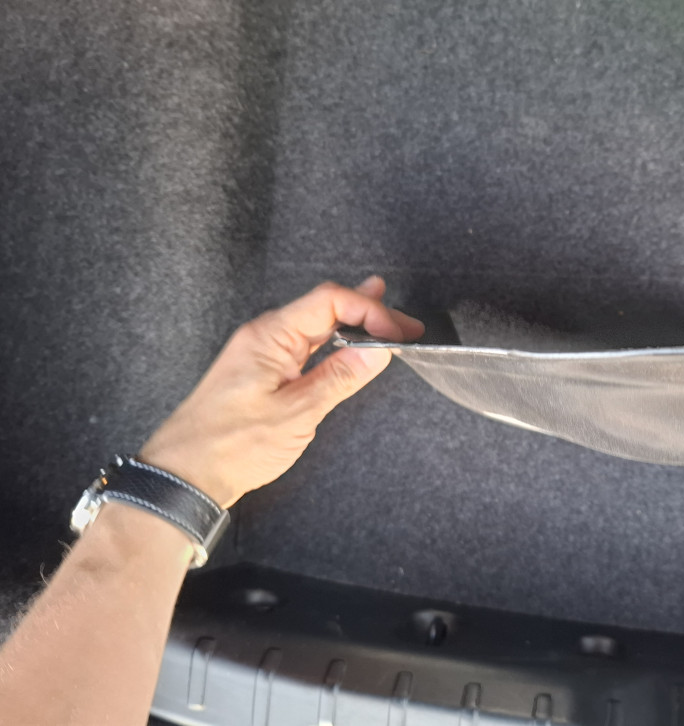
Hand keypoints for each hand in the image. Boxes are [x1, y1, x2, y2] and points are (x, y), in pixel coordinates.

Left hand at [138, 277, 423, 506]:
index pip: (330, 301)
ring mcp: (262, 352)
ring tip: (388, 322)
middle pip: (325, 306)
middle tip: (407, 326)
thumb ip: (340, 377)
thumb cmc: (230, 446)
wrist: (185, 474)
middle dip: (369, 311)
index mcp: (270, 335)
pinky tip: (350, 344)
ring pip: (316, 324)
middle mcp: (265, 335)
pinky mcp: (262, 371)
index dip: (370, 310)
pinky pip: (304, 343)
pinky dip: (334, 341)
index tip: (399, 333)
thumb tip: (377, 351)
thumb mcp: (296, 413)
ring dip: (354, 324)